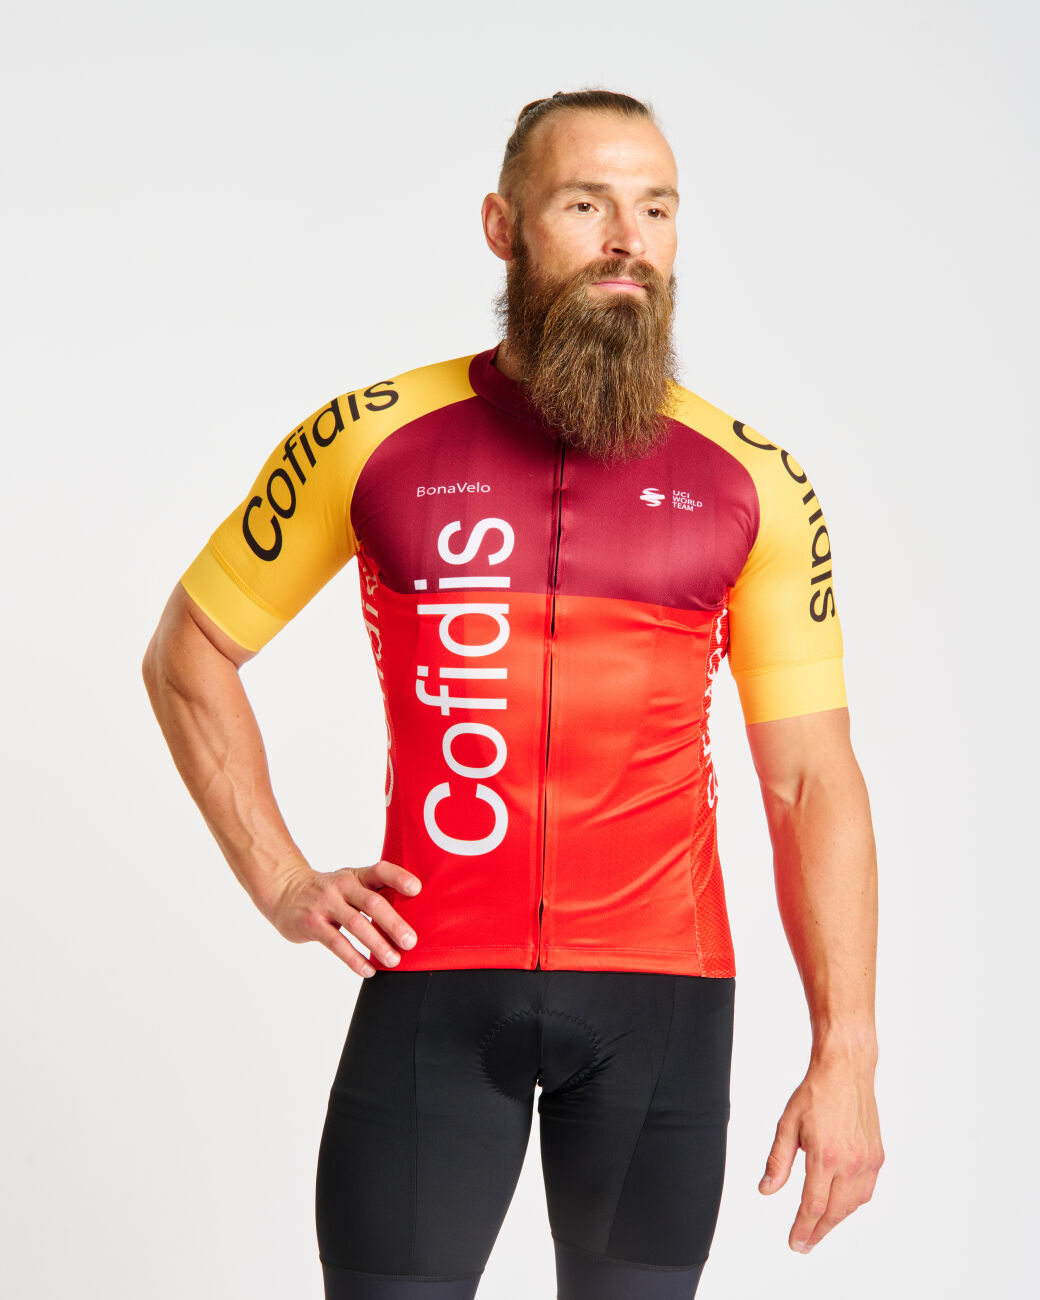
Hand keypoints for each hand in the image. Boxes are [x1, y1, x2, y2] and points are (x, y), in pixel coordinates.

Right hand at [261, 859, 421, 977]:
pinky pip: (336, 943)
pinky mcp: (312, 923)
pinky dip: (354, 958)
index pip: (380, 870)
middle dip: (393, 923)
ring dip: (377, 944)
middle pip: (372, 902)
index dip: (399, 878)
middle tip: (410, 941)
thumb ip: (374, 894)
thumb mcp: (350, 883)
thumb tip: (412, 918)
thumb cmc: (329, 892)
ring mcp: (325, 904)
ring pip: (356, 924)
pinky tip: (368, 969)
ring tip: (393, 960)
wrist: (285, 891)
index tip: (417, 890)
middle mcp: (341, 886)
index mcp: (356, 875)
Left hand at [758, 1054, 883, 1252]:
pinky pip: (866, 1191)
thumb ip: (778, 1161)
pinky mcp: (877, 1156)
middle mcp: (850, 1163)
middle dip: (818, 1232)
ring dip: (835, 1220)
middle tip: (805, 1243)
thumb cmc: (816, 1093)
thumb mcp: (787, 1125)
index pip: (812, 1206)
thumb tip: (767, 1189)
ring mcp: (867, 1161)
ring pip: (852, 1206)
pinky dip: (852, 1204)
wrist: (845, 1071)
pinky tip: (840, 1206)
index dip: (802, 1228)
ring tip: (819, 1227)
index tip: (795, 1242)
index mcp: (824, 1157)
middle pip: (833, 1212)